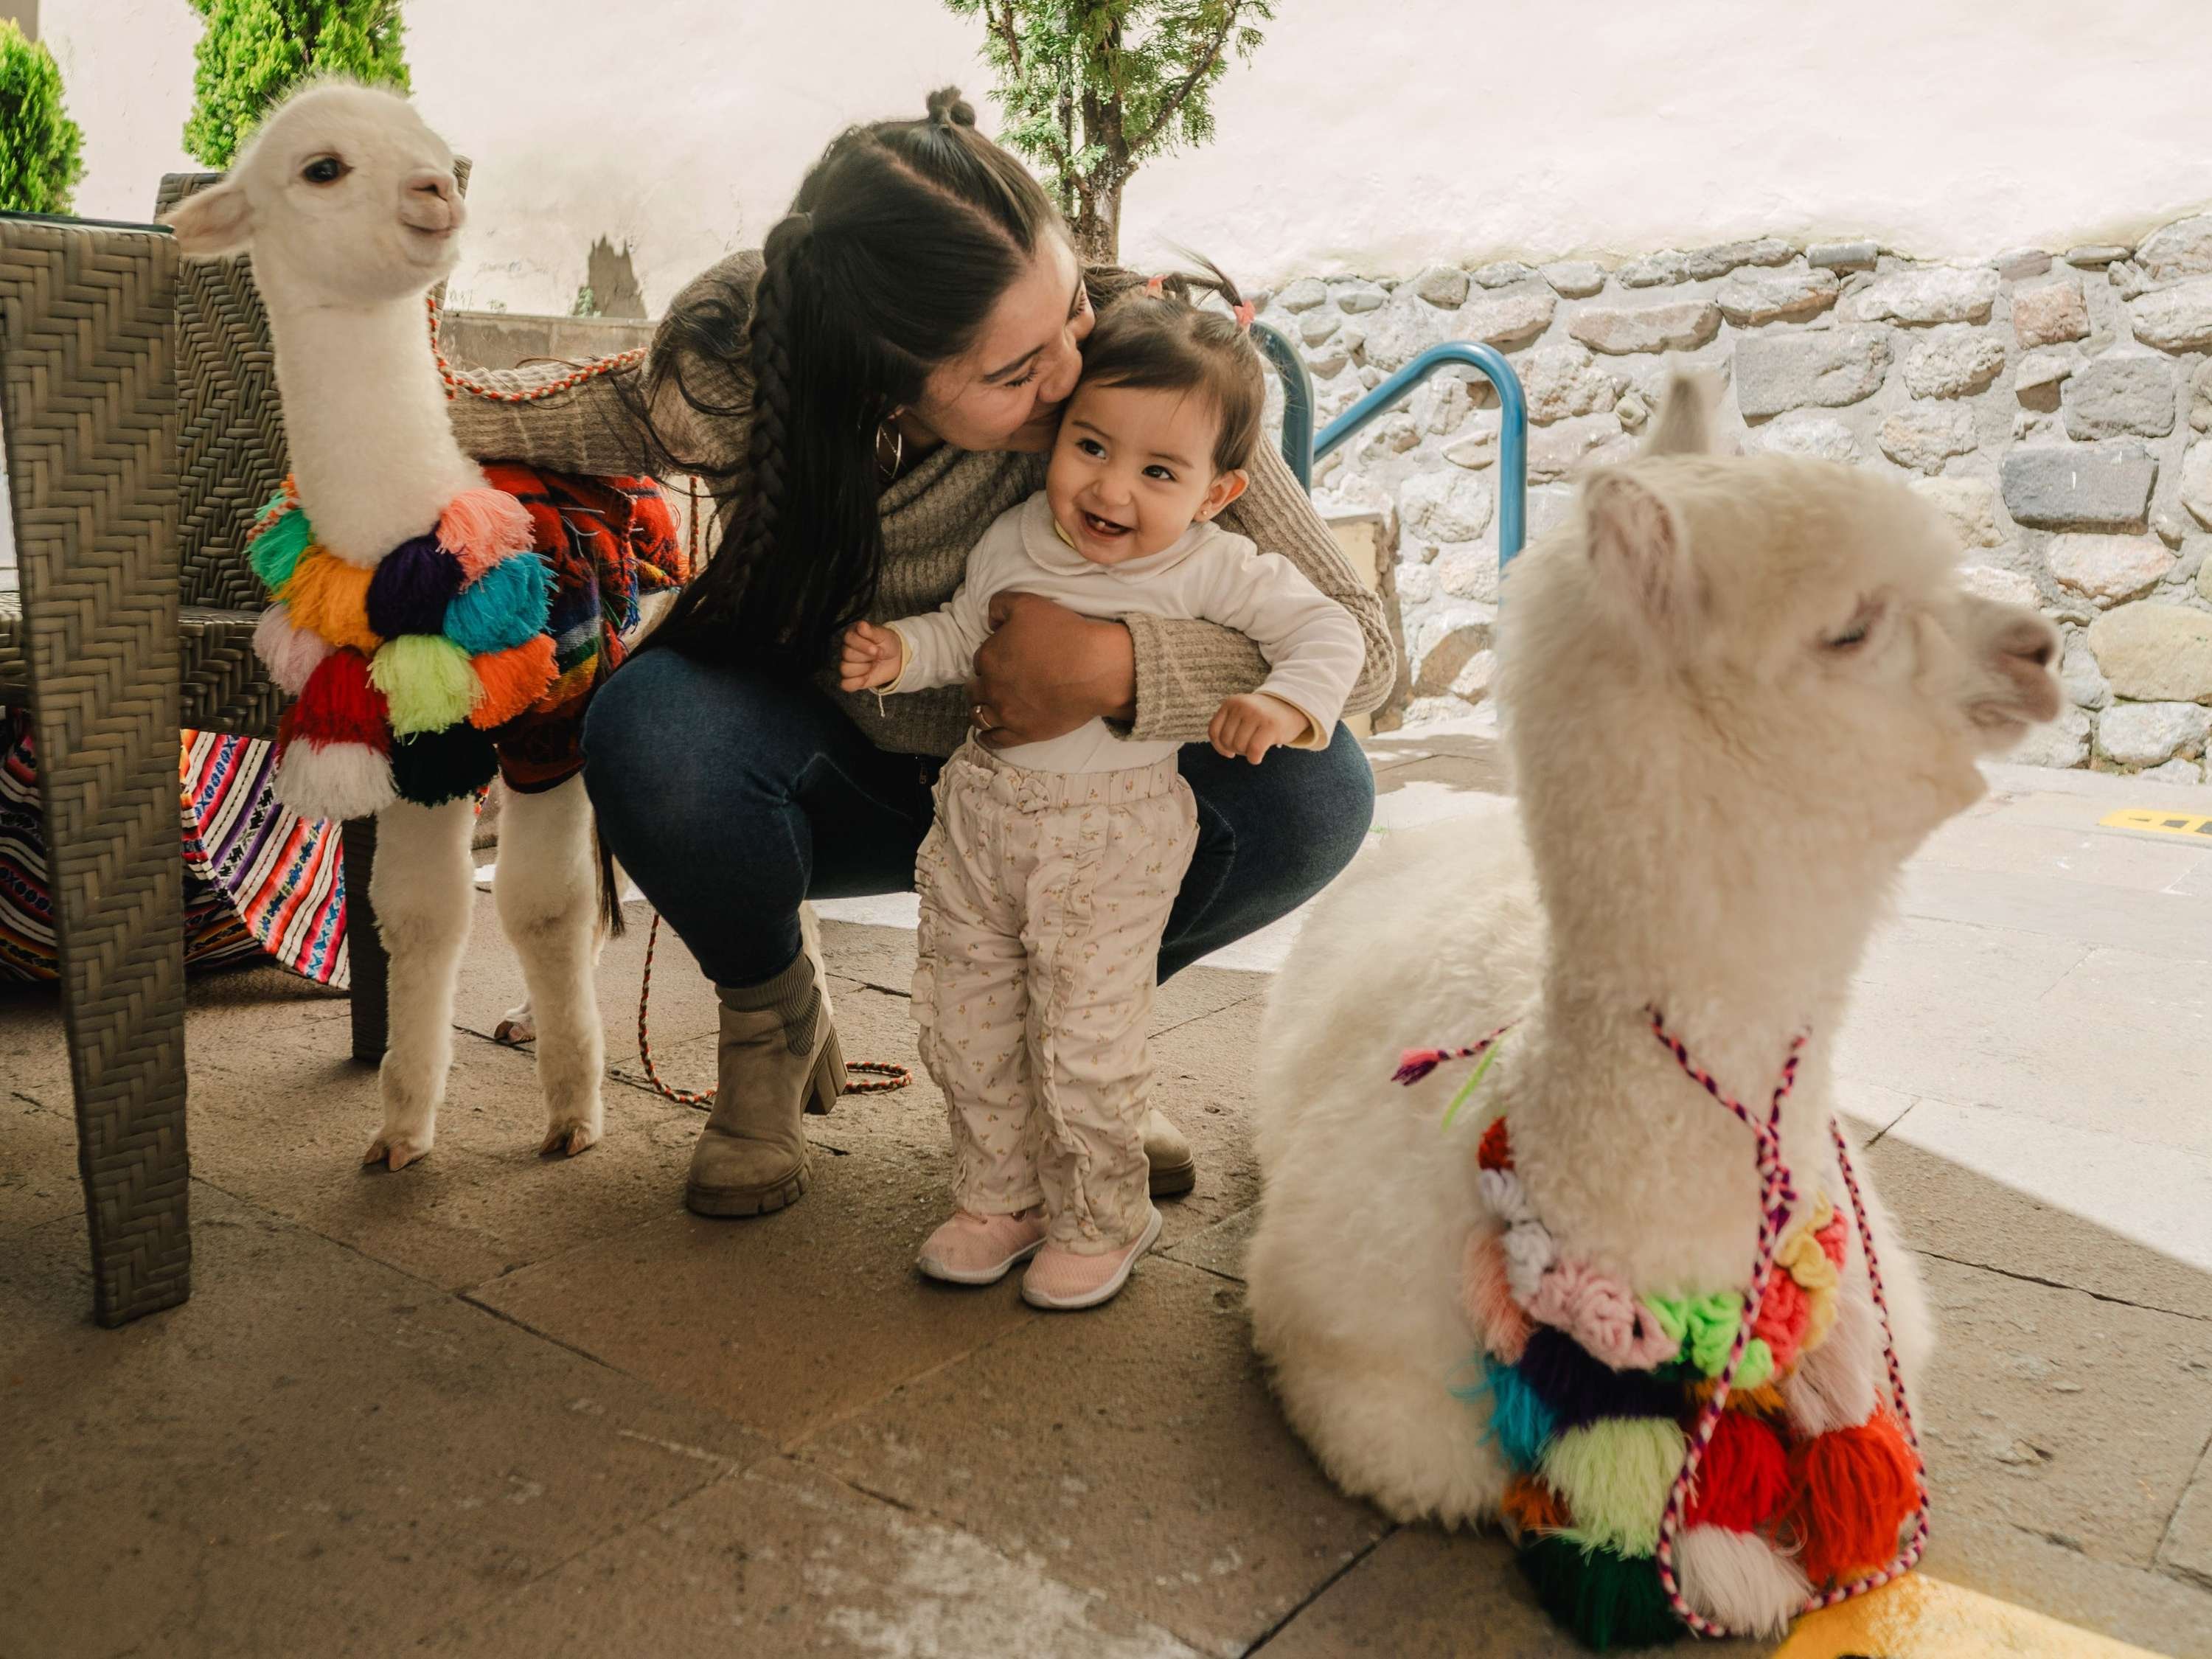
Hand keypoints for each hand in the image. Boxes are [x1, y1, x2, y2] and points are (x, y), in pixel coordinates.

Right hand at [838, 620, 901, 690]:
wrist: (897, 656)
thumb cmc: (887, 643)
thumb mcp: (882, 634)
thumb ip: (871, 631)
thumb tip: (862, 625)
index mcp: (853, 635)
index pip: (849, 639)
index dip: (864, 646)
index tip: (877, 649)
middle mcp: (847, 650)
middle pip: (847, 655)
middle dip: (867, 657)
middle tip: (877, 655)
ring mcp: (849, 665)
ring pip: (845, 669)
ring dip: (863, 668)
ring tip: (872, 665)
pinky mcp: (853, 679)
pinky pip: (846, 684)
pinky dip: (856, 683)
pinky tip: (866, 677)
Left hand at [967, 591, 1136, 747]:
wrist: (1094, 669)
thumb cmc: (1064, 634)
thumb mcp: (1028, 604)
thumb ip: (1001, 605)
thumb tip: (990, 620)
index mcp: (990, 656)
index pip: (980, 660)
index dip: (992, 658)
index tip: (1004, 659)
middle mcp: (992, 687)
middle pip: (975, 689)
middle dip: (982, 684)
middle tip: (996, 682)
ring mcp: (1006, 713)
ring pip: (979, 715)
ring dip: (980, 709)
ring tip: (987, 707)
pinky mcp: (1022, 733)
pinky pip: (995, 739)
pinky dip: (987, 736)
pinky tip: (987, 734)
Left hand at [1209, 692, 1307, 764]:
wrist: (1292, 706)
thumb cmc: (1262, 717)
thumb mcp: (1241, 714)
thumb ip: (1228, 727)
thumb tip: (1224, 750)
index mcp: (1231, 702)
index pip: (1214, 731)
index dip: (1219, 746)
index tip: (1229, 752)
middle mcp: (1242, 706)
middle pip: (1227, 740)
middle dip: (1236, 750)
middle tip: (1248, 747)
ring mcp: (1256, 714)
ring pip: (1239, 746)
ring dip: (1246, 753)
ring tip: (1255, 747)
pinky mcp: (1271, 726)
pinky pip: (1254, 751)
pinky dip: (1254, 759)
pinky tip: (1258, 756)